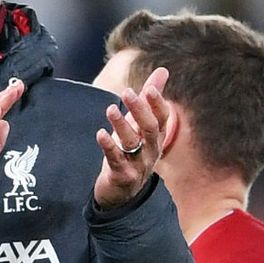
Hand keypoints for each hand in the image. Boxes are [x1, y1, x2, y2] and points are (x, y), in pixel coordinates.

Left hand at [93, 67, 169, 208]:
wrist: (122, 191)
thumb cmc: (132, 151)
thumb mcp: (140, 125)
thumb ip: (150, 99)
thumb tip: (163, 70)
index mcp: (156, 136)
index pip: (162, 118)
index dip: (157, 103)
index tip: (148, 88)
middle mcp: (151, 150)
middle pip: (150, 129)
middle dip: (140, 110)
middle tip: (127, 93)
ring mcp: (138, 165)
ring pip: (133, 144)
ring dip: (122, 126)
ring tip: (110, 109)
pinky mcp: (123, 176)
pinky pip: (117, 160)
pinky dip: (109, 147)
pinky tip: (100, 134)